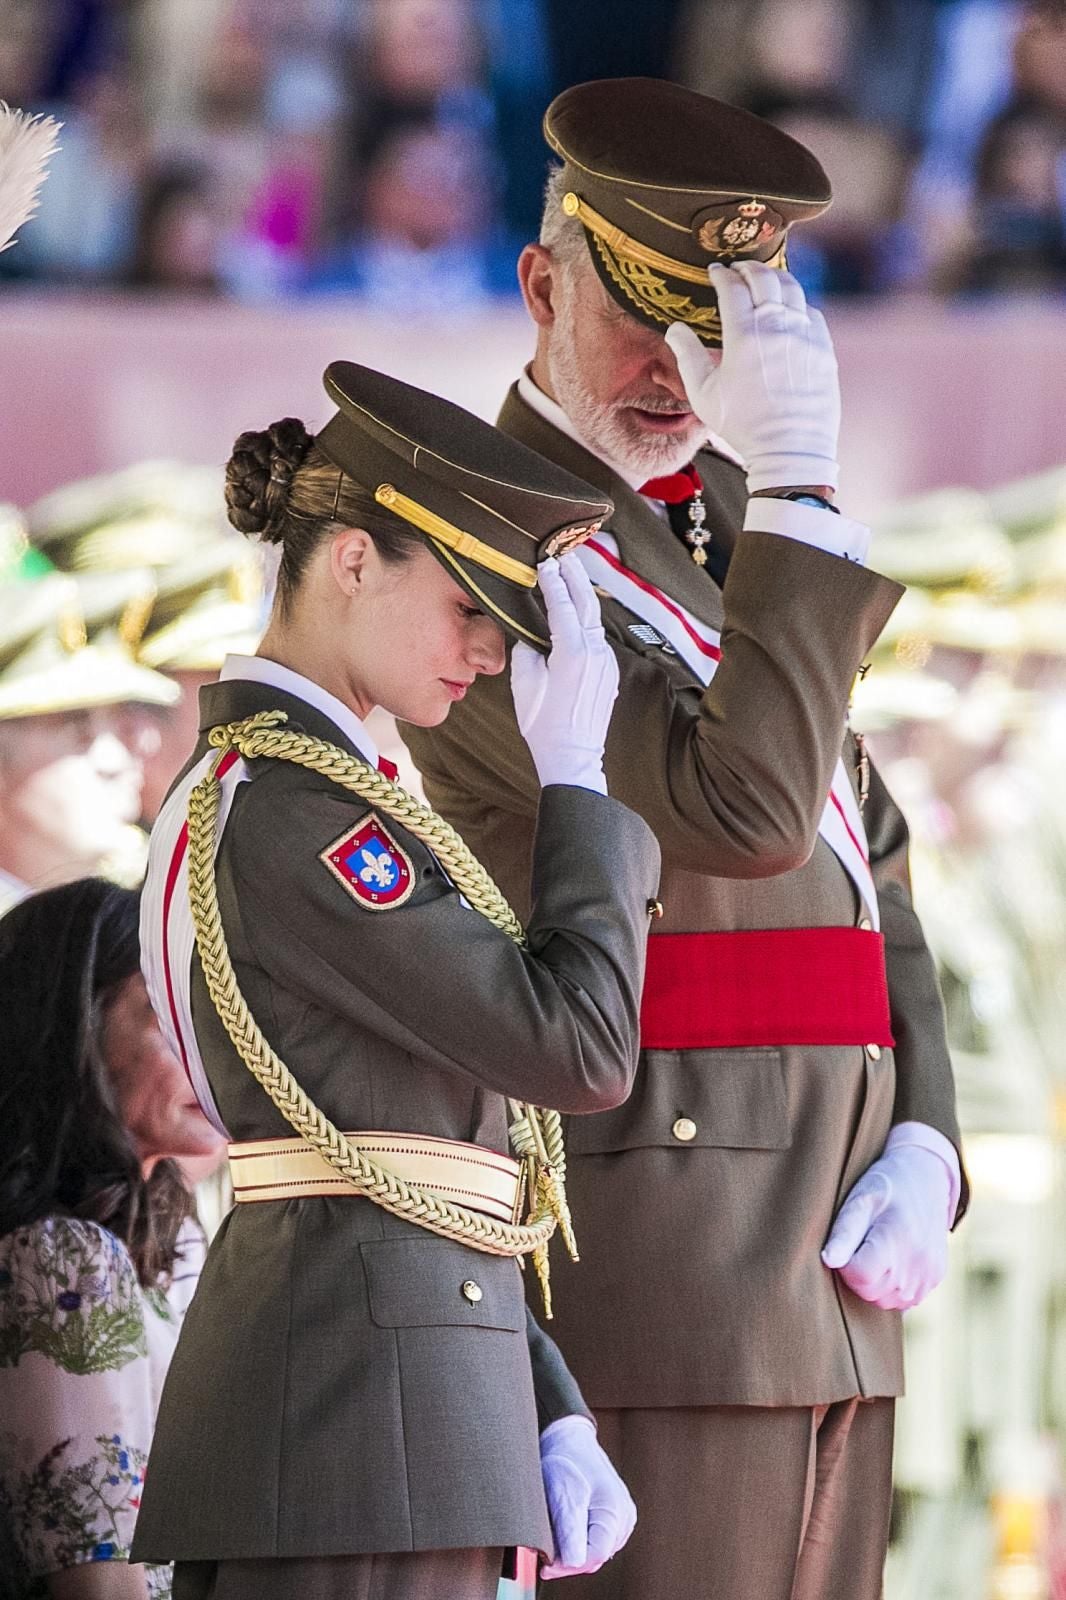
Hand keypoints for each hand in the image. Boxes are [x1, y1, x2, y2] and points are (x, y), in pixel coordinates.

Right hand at [510, 555, 618, 794]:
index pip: (562, 605)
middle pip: (587, 602)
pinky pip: (598, 638)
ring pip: (595, 619)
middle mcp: (595, 653)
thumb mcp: (524, 684)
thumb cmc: (543, 725)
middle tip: (565, 553)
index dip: (553, 581)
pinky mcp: (609, 672)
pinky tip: (578, 613)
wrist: (573, 757)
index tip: (545, 562)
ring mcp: (606, 662)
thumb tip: (531, 637)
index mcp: (572, 652)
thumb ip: (527, 652)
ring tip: (572, 574)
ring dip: (583, 595)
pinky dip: (587, 619)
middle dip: (576, 575)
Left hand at [539, 1415, 636, 1579]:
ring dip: (574, 1550)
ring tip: (554, 1534)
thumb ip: (571, 1531)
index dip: (567, 1566)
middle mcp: (624, 1517)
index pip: (594, 1556)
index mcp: (615, 1511)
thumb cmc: (566, 1460)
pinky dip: (579, 1540)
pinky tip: (565, 1528)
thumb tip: (574, 1564)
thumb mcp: (563, 1495)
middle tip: (544, 1552)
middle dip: (569, 1558)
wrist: (569, 1437)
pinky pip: (596, 1539)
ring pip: (595, 1550)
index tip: (544, 1564)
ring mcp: (621, 1516)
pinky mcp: (614, 1515)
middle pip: (596, 1556)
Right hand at [666, 261, 840, 493]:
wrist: (790, 450)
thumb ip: (687, 355)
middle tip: (740, 268)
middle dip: (749, 267)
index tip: (715, 271)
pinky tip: (789, 309)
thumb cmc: (743, 426)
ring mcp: (805, 334)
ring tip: (765, 279)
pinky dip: (797, 303)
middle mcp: (777, 326)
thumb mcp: (704, 394)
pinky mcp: (823, 347)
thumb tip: (675, 328)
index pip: (732, 288)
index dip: (721, 275)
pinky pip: (811, 312)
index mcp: (744, 335)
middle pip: (764, 277)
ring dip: (776, 278)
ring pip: (792, 288)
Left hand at [822, 1142, 954, 1310]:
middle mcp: (918, 1263)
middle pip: (870, 1292)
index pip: (859, 1276)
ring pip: (885, 1301)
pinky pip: (903, 1300)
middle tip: (862, 1243)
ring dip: (874, 1283)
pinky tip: (891, 1260)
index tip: (847, 1243)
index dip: (845, 1263)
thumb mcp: (860, 1200)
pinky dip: (892, 1287)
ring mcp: (929, 1275)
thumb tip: (829, 1261)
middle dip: (858, 1274)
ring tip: (876, 1249)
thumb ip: (844, 1233)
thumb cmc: (883, 1187)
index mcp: (897, 1240)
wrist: (924, 1178)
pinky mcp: (935, 1279)